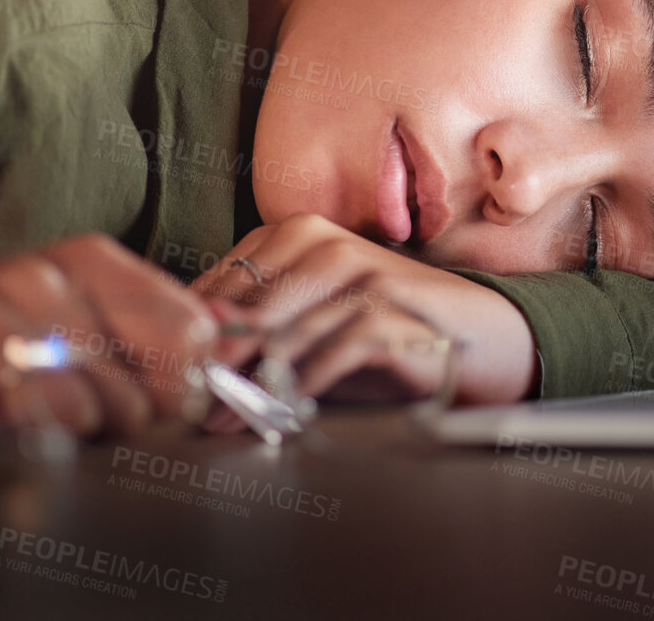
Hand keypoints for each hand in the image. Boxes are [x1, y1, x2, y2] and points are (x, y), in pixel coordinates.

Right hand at [0, 233, 216, 441]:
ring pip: (64, 419)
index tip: (150, 423)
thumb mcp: (58, 344)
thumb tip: (240, 349)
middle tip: (40, 435)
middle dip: (100, 442)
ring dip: (35, 452)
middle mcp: (30, 274)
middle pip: (128, 398)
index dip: (178, 398)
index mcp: (80, 264)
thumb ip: (145, 349)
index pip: (187, 335)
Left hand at [189, 214, 535, 410]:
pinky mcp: (393, 306)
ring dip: (252, 380)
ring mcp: (361, 271)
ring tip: (226, 418)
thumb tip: (191, 353)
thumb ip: (259, 328)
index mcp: (295, 235)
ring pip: (285, 327)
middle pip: (249, 305)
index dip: (196, 328)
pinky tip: (288, 410)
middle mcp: (325, 243)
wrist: (480, 340)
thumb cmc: (386, 334)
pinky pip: (336, 346)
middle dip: (217, 360)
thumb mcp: (313, 326)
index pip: (224, 279)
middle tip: (190, 404)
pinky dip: (308, 382)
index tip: (173, 372)